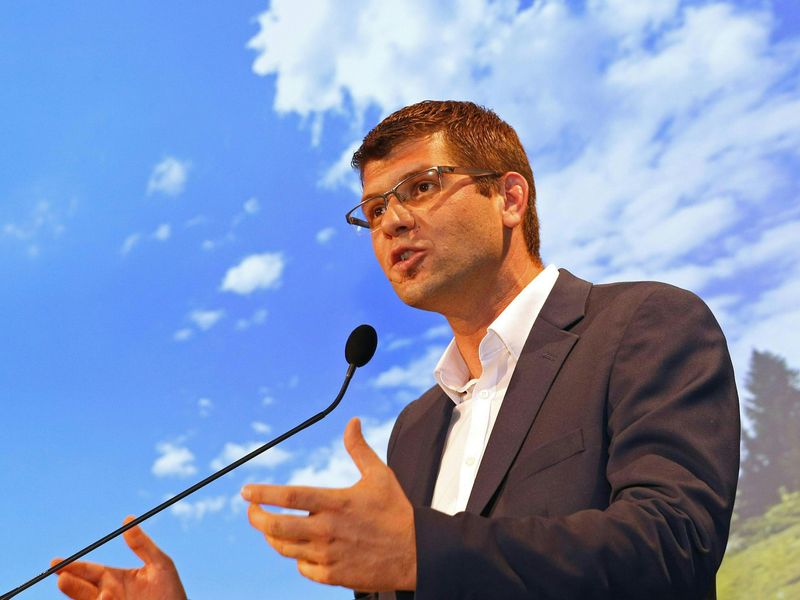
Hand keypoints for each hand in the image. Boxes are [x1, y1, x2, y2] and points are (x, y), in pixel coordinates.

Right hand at [52, 516, 186, 599]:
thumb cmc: (171, 592)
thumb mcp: (161, 565)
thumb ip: (143, 545)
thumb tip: (128, 519)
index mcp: (116, 578)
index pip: (90, 570)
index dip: (73, 566)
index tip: (55, 562)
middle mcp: (108, 595)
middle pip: (81, 589)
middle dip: (70, 584)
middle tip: (62, 577)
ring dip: (83, 596)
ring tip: (103, 595)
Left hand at [242, 417, 416, 591]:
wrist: (416, 553)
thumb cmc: (396, 512)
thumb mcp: (380, 475)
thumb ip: (358, 449)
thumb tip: (352, 422)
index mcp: (335, 503)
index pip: (289, 496)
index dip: (263, 493)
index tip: (246, 491)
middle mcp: (327, 530)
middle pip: (275, 527)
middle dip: (256, 518)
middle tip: (252, 510)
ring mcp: (328, 555)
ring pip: (284, 548)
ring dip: (272, 536)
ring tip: (271, 527)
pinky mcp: (332, 576)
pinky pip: (302, 568)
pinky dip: (297, 557)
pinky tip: (301, 548)